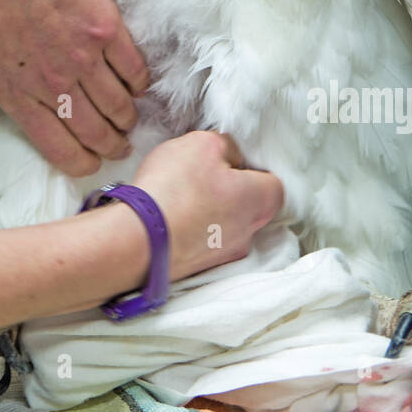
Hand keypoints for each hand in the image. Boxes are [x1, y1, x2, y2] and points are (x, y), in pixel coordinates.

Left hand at [0, 0, 148, 176]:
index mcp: (18, 96)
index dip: (79, 162)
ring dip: (127, 117)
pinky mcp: (104, 30)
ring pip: (118, 104)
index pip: (57, 146)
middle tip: (119, 146)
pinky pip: (132, 67)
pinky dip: (139, 81)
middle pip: (94, 131)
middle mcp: (55, 86)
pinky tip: (140, 84)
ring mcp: (83, 59)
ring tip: (131, 120)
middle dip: (110, 145)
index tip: (89, 164)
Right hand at [133, 131, 283, 279]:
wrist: (137, 240)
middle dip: (229, 188)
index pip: (274, 182)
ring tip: (178, 195)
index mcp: (260, 202)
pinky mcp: (197, 268)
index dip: (252, 167)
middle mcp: (248, 234)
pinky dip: (190, 228)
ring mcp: (223, 256)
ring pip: (224, 224)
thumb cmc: (174, 190)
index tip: (230, 159)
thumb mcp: (203, 143)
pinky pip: (201, 241)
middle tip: (201, 174)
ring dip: (208, 210)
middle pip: (249, 205)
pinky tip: (168, 215)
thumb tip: (231, 156)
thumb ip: (227, 145)